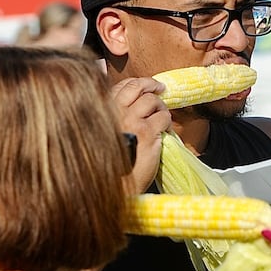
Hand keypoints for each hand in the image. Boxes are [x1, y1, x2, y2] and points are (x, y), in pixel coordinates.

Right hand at [111, 77, 170, 193]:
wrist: (116, 186)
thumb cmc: (110, 165)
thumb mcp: (105, 135)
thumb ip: (114, 118)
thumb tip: (132, 107)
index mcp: (103, 111)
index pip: (122, 86)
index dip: (138, 83)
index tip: (148, 86)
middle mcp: (116, 112)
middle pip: (138, 87)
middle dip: (152, 86)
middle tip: (161, 89)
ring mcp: (132, 121)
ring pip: (152, 101)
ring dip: (161, 107)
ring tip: (162, 117)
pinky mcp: (147, 133)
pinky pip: (163, 118)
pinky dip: (167, 122)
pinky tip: (164, 131)